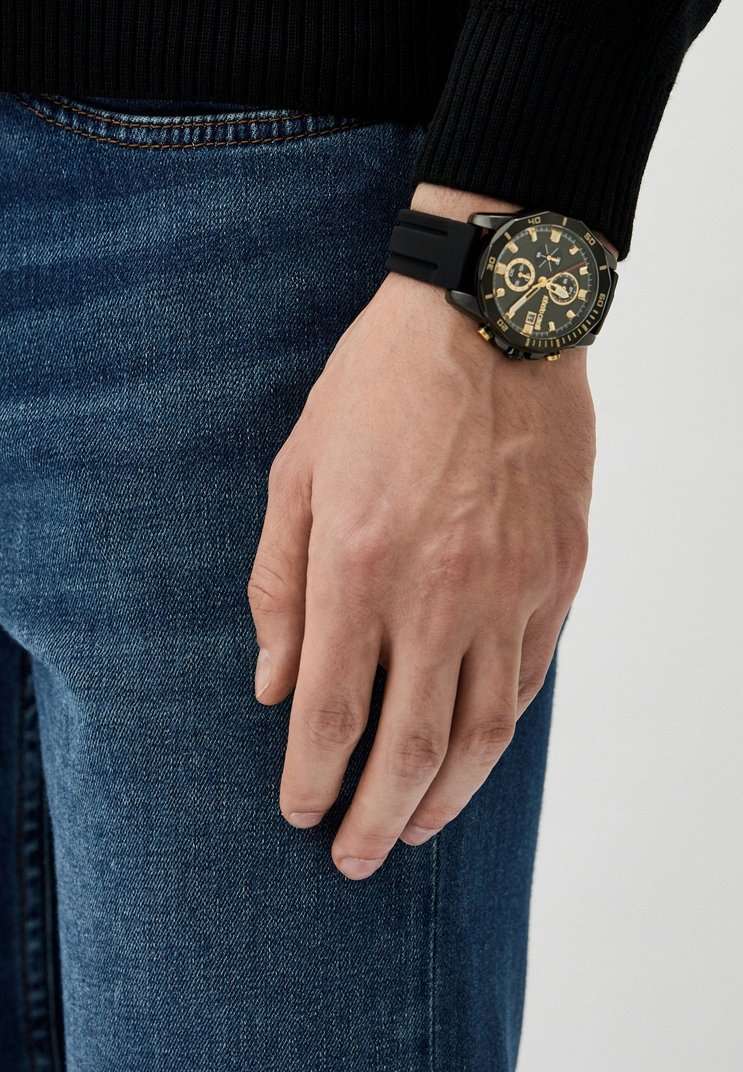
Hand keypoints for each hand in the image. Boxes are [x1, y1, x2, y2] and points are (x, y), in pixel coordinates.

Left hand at [248, 184, 595, 879]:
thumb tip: (271, 687)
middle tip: (357, 860)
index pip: (333, 709)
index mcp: (360, 563)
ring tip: (416, 828)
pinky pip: (530, 676)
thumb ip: (278, 586)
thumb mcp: (298, 472)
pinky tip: (474, 752)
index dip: (314, 777)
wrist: (492, 321)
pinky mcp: (559, 574)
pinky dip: (499, 730)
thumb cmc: (378, 389)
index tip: (300, 814)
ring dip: (447, 794)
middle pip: (411, 742)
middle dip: (377, 815)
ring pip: (484, 728)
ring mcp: (511, 587)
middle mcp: (441, 591)